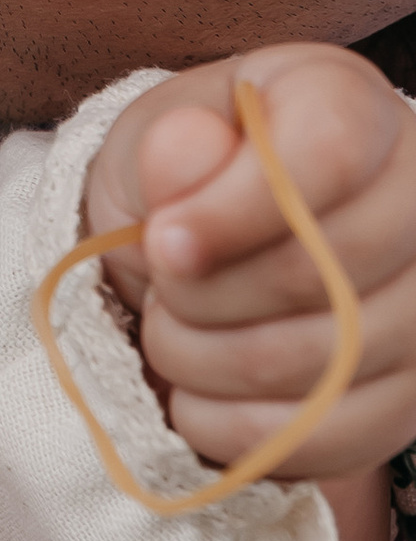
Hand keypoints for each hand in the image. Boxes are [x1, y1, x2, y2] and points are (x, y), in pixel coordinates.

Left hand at [85, 42, 415, 482]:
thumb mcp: (151, 143)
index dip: (237, 208)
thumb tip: (186, 154)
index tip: (163, 241)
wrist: (200, 254)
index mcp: (351, 105)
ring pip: (327, 363)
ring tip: (173, 333)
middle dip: (206, 298)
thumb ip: (167, 148)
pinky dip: (240, 429)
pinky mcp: (415, 395)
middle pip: (326, 272)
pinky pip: (335, 436)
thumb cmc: (179, 181)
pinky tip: (200, 394)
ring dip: (211, 364)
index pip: (329, 154)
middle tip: (159, 291)